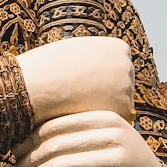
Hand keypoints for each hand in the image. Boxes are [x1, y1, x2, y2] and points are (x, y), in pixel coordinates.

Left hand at [14, 110, 166, 166]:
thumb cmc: (119, 164)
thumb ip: (74, 135)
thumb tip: (19, 142)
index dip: (29, 141)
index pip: (54, 126)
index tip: (15, 154)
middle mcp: (113, 135)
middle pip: (54, 147)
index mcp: (105, 117)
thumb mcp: (103, 140)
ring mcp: (118, 160)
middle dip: (28, 163)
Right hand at [16, 37, 134, 124]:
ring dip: (103, 106)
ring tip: (79, 102)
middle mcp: (128, 65)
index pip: (117, 68)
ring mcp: (127, 86)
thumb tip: (104, 73)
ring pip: (119, 102)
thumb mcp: (77, 51)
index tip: (82, 79)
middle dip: (105, 92)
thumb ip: (95, 60)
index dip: (100, 77)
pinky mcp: (122, 108)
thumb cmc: (50, 66)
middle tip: (81, 94)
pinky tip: (83, 112)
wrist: (38, 84)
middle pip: (121, 85)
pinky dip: (99, 118)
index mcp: (119, 48)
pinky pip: (114, 117)